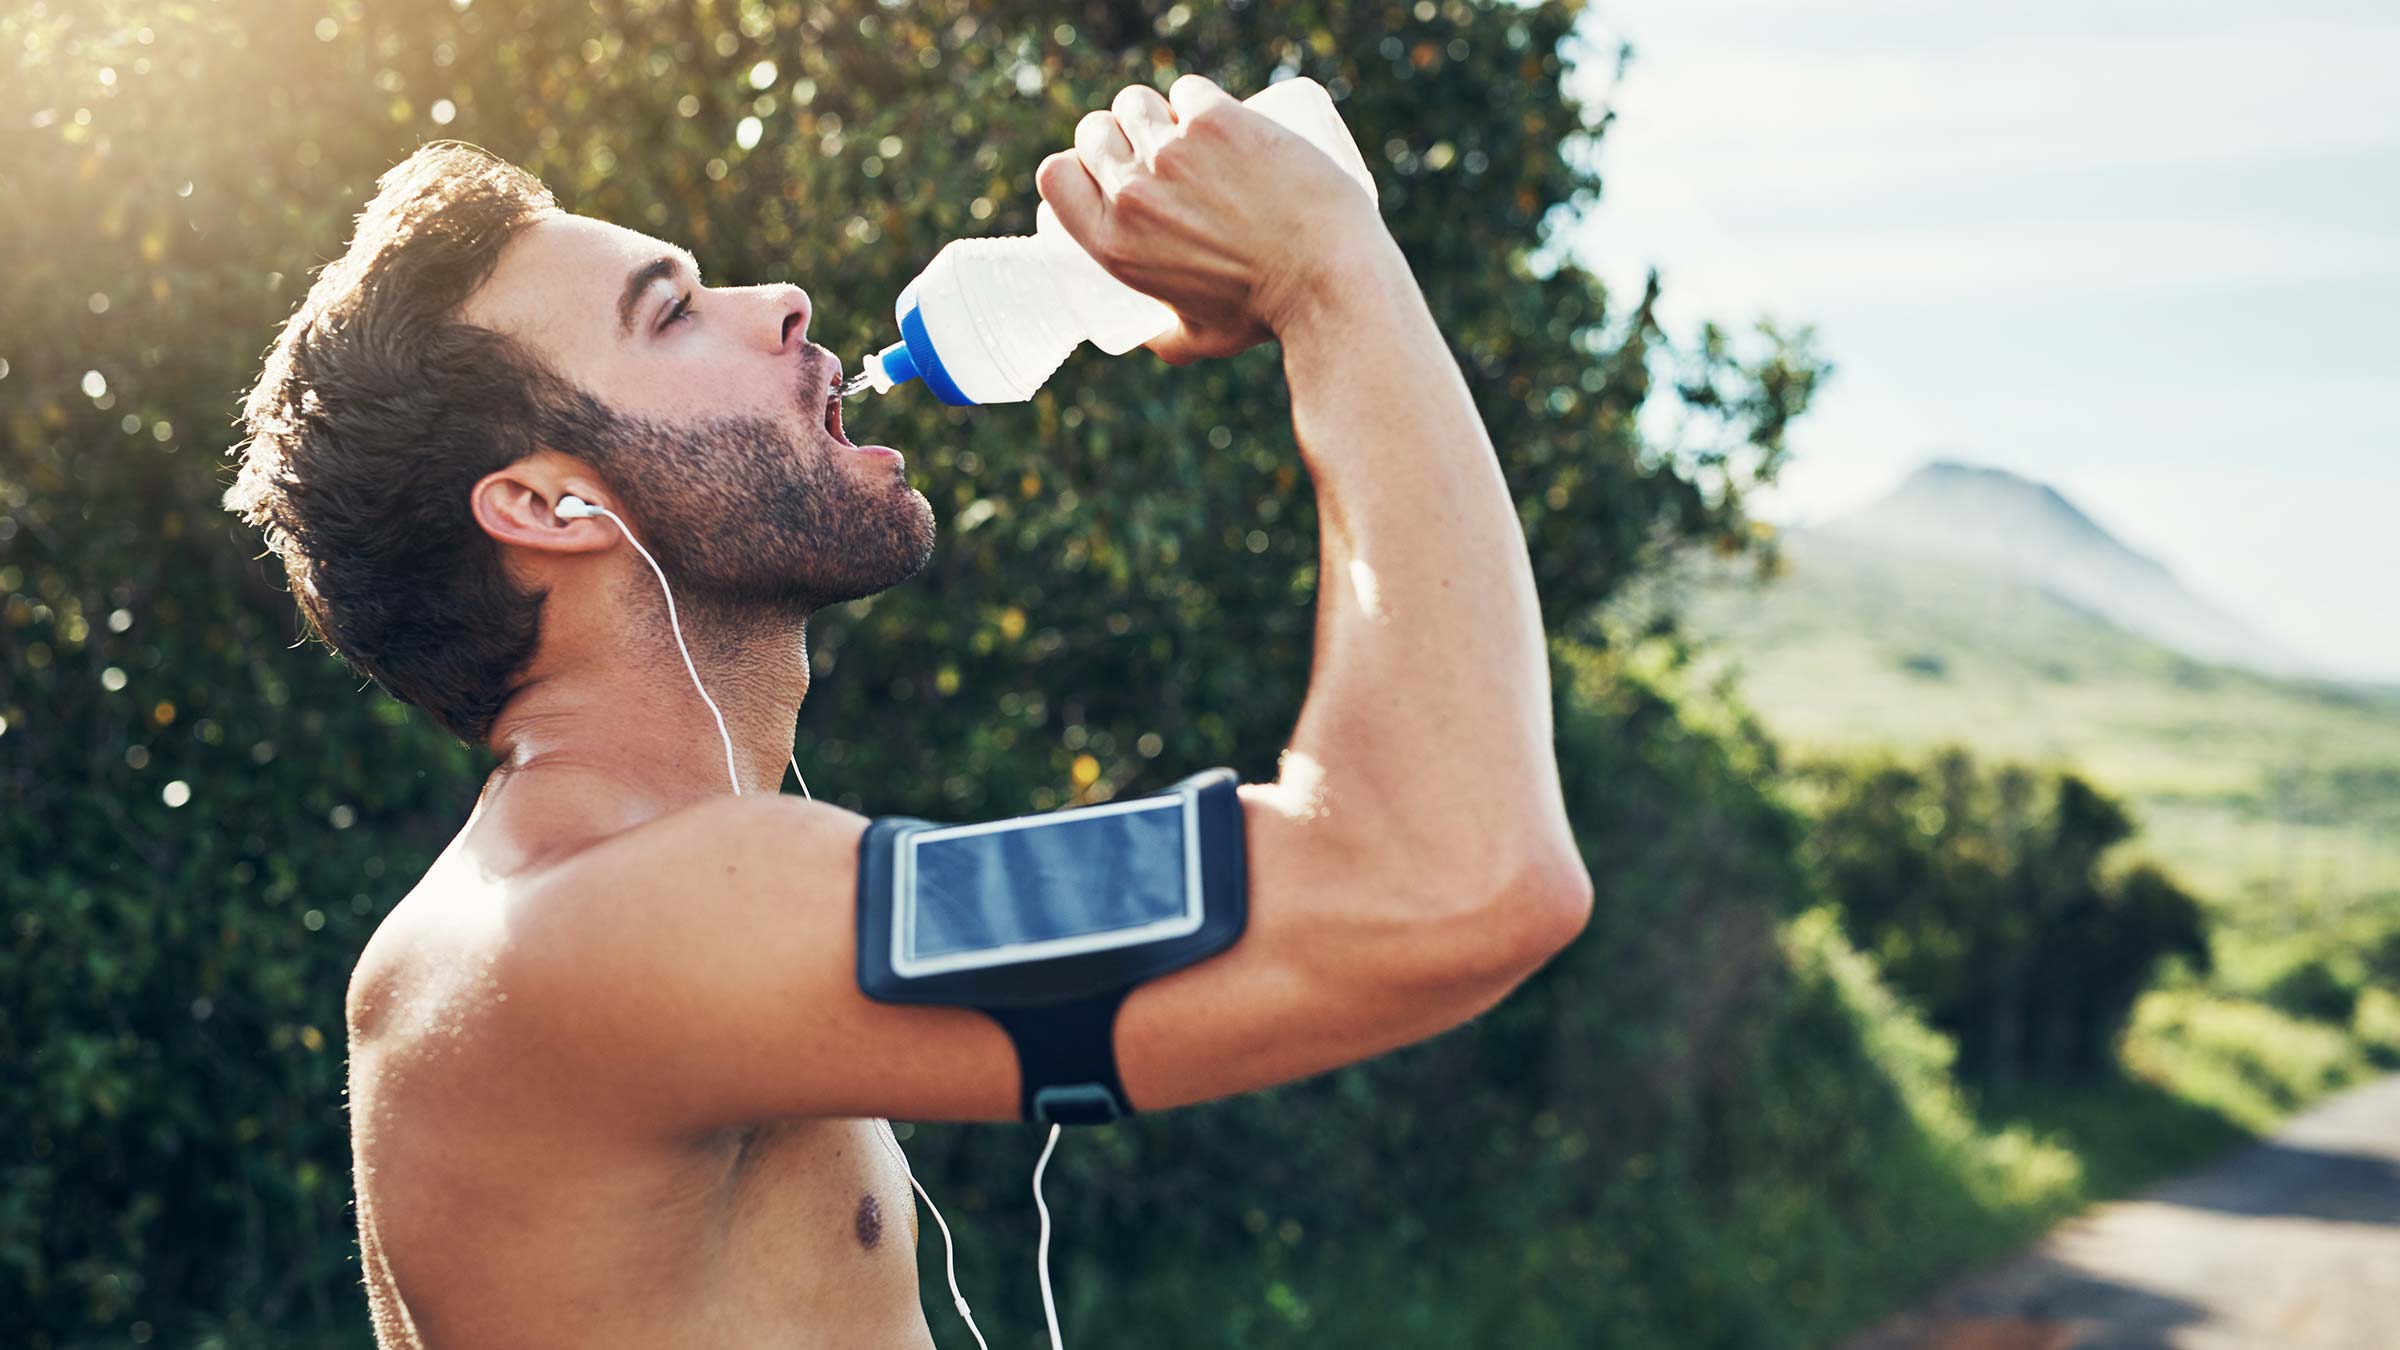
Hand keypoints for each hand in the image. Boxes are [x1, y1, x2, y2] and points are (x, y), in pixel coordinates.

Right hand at [1035, 74, 1389, 364]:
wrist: (1329, 279)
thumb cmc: (1267, 315)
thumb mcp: (1199, 340)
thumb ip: (1165, 341)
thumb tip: (1148, 339)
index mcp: (1113, 245)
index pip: (1054, 176)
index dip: (1073, 164)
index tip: (1100, 169)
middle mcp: (1132, 194)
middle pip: (1094, 131)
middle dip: (1115, 133)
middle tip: (1153, 150)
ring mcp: (1172, 152)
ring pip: (1136, 101)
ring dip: (1153, 110)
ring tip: (1182, 129)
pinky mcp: (1217, 120)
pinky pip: (1189, 89)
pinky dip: (1199, 98)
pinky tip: (1214, 112)